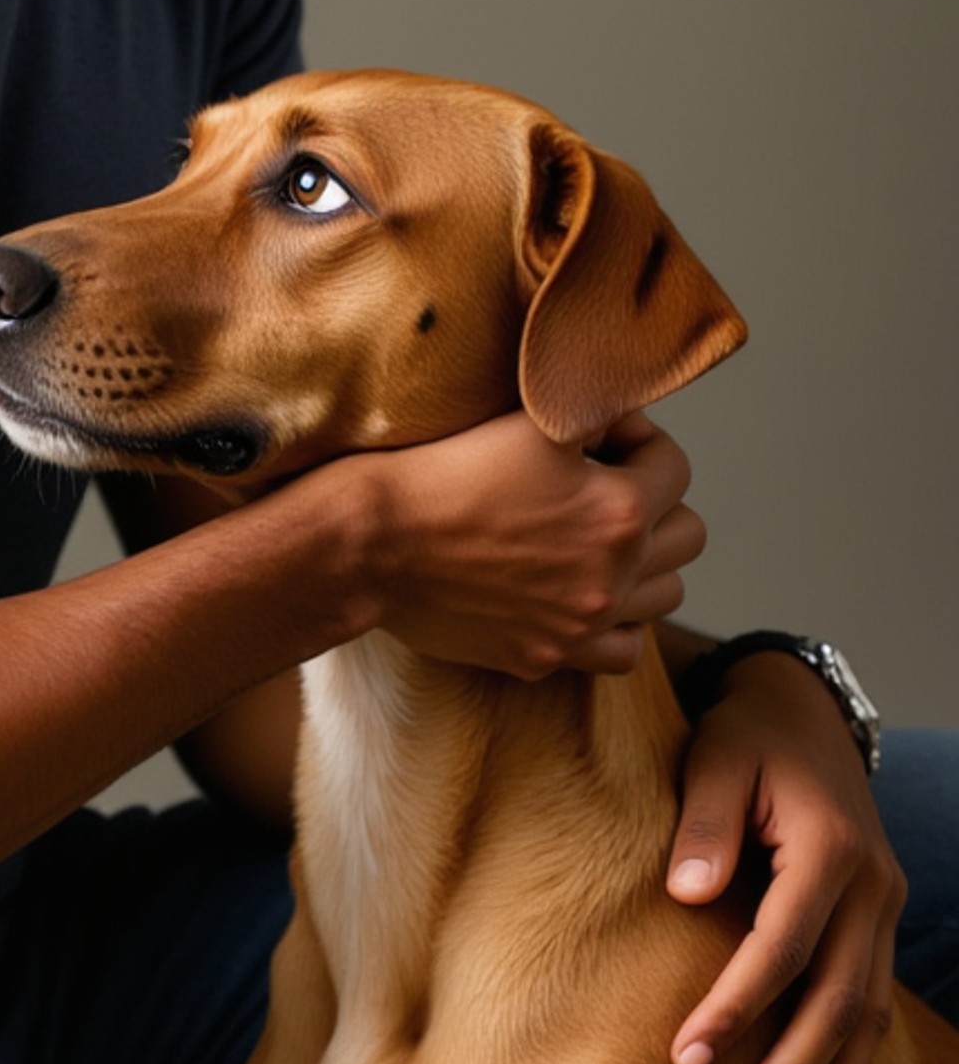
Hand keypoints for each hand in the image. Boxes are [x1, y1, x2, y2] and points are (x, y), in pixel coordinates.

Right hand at [366, 407, 702, 677]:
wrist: (375, 541)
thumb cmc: (445, 470)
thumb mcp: (530, 418)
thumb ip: (595, 407)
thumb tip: (625, 406)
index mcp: (619, 510)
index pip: (675, 466)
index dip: (639, 440)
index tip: (598, 436)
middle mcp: (614, 575)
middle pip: (687, 535)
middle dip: (655, 501)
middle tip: (601, 484)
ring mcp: (581, 624)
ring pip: (666, 596)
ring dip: (643, 561)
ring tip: (594, 536)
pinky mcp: (547, 657)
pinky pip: (623, 650)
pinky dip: (616, 622)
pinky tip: (581, 591)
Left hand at [667, 648, 905, 1063]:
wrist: (804, 711)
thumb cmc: (748, 735)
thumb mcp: (717, 757)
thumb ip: (704, 822)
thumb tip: (688, 894)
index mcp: (831, 848)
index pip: (781, 948)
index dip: (735, 1006)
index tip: (688, 1054)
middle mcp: (872, 885)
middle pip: (836, 997)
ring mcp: (884, 906)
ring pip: (866, 1012)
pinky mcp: (878, 919)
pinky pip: (873, 1000)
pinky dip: (850, 1055)